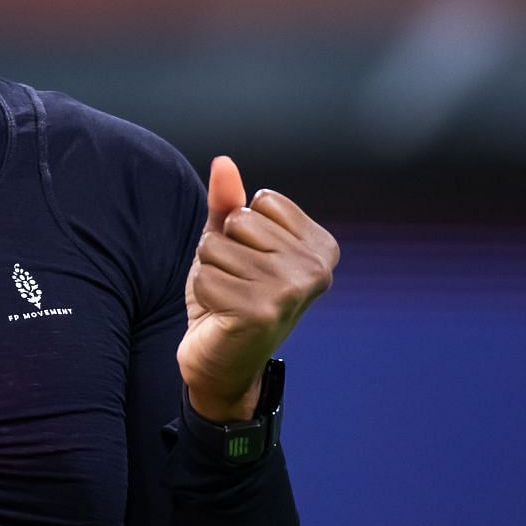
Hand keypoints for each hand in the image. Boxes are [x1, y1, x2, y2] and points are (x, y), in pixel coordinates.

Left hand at [178, 156, 339, 421]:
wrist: (222, 363)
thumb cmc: (229, 298)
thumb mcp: (230, 244)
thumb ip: (228, 203)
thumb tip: (223, 161)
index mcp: (320, 247)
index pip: (262, 201)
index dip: (242, 230)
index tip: (253, 265)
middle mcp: (315, 268)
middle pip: (239, 221)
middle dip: (223, 250)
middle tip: (237, 286)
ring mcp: (291, 291)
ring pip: (217, 247)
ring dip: (211, 273)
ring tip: (229, 300)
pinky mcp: (261, 311)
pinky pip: (206, 276)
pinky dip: (204, 295)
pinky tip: (222, 316)